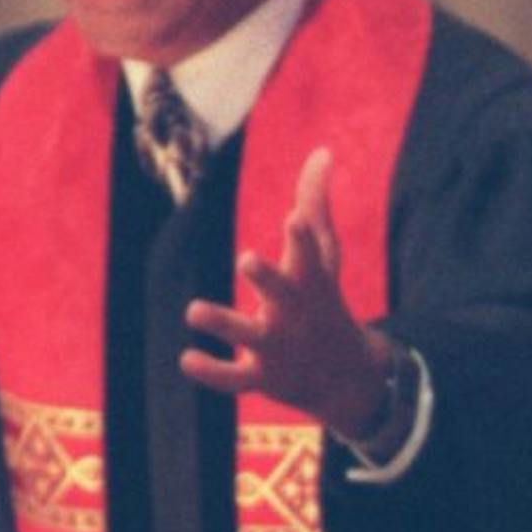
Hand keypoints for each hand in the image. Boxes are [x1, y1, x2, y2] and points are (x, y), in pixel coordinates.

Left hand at [180, 147, 391, 440]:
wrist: (345, 377)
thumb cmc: (323, 301)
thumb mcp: (323, 256)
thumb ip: (315, 204)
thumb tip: (322, 151)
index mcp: (311, 284)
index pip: (311, 256)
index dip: (304, 238)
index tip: (293, 218)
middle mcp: (295, 314)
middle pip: (282, 294)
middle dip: (266, 278)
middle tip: (245, 258)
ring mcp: (279, 348)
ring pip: (251, 337)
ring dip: (224, 324)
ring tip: (193, 310)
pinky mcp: (263, 378)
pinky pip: (236, 379)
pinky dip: (212, 372)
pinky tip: (186, 358)